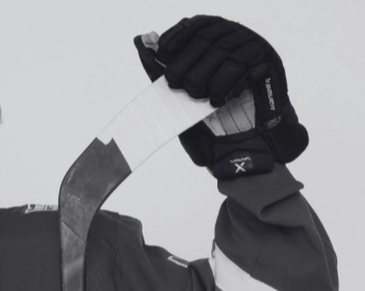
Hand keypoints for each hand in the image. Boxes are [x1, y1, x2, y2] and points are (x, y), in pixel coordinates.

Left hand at [134, 16, 308, 178]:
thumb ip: (159, 68)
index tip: (162, 52)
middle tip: (179, 85)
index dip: (177, 35)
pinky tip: (220, 100)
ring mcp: (255, 48)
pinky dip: (226, 84)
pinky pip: (243, 65)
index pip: (196, 25)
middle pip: (206, 38)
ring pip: (224, 50)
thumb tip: (140, 39)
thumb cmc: (210, 120)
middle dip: (187, 62)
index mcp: (216, 39)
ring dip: (205, 75)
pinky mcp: (269, 64)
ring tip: (200, 96)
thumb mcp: (177, 95)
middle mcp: (237, 38)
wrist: (246, 145)